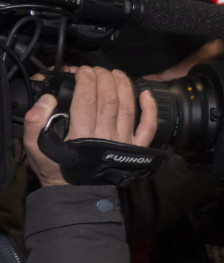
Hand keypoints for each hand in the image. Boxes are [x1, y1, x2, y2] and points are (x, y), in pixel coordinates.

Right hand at [24, 67, 157, 186]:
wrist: (75, 192)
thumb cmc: (57, 167)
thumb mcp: (35, 146)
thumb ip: (35, 121)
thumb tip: (47, 99)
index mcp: (80, 134)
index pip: (87, 98)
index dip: (86, 80)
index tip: (81, 71)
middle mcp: (105, 135)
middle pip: (109, 98)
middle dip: (103, 78)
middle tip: (96, 70)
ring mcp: (123, 141)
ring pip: (127, 107)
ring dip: (123, 86)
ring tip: (116, 73)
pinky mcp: (135, 148)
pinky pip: (148, 127)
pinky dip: (150, 110)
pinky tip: (146, 94)